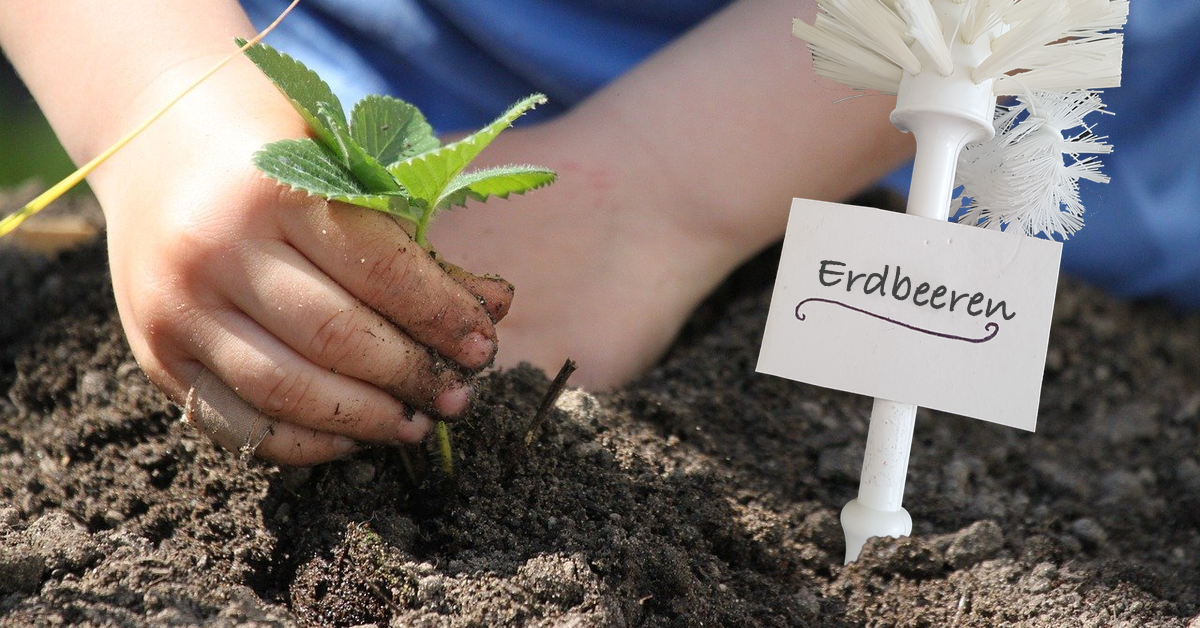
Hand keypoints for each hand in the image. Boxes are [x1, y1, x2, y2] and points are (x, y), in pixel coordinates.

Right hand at [93, 62, 511, 464]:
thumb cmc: (278, 153)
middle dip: (410, 375)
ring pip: (286, 390)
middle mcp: (214, 249)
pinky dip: (303, 443)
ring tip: (415, 424)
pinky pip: (237, 425)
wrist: (158, 141)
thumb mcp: (348, 174)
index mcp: (272, 188)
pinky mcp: (156, 356)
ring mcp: (177, 307)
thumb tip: (495, 307)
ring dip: (366, 419)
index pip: (377, 268)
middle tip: (458, 396)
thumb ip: (414, 246)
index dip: (440, 315)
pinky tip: (352, 437)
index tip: (481, 346)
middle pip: (334, 336)